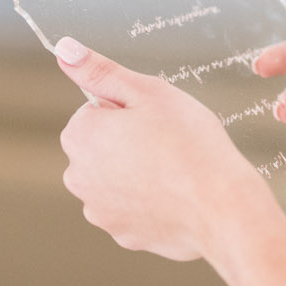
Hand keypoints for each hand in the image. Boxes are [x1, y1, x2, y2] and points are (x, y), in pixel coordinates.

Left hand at [55, 38, 281, 266]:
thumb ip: (100, 71)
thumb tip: (64, 49)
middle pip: (100, 147)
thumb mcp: (148, 92)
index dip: (127, 110)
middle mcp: (78, 176)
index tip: (153, 120)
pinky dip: (149, 203)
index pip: (94, 110)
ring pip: (115, 180)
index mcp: (79, 136)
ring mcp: (99, 210)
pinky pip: (132, 209)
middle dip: (126, 142)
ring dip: (135, 174)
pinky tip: (176, 199)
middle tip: (167, 144)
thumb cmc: (190, 143)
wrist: (222, 208)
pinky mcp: (122, 235)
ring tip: (174, 173)